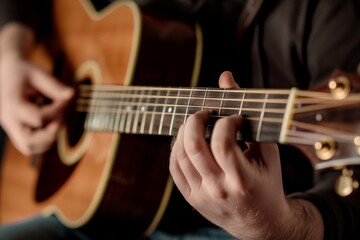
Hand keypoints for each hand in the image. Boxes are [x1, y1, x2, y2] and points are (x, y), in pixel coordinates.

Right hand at [0, 23, 73, 154]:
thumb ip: (54, 85)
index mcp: (12, 103)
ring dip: (47, 139)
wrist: (7, 71)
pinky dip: (42, 141)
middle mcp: (9, 118)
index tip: (65, 99)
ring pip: (28, 147)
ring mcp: (11, 126)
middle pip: (28, 142)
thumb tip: (71, 95)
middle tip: (59, 121)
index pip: (38, 119)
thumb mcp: (38, 73)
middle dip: (49, 135)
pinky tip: (50, 126)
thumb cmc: (22, 71)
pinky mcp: (16, 129)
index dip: (57, 111)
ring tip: (55, 123)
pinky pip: (28, 145)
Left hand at [169, 71, 322, 238]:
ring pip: (180, 156)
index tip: (234, 118)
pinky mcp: (191, 198)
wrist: (261, 223)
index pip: (223, 143)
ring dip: (184, 132)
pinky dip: (176, 149)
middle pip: (194, 147)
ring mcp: (201, 196)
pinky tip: (186, 139)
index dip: (226, 122)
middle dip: (195, 120)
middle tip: (204, 112)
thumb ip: (250, 116)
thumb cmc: (268, 184)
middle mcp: (218, 190)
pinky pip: (175, 168)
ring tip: (196, 123)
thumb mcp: (267, 152)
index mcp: (242, 180)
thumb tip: (226, 78)